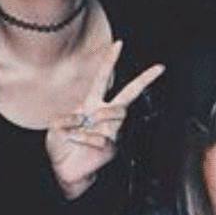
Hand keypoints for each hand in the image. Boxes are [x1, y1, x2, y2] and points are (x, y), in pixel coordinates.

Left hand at [46, 40, 164, 198]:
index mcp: (90, 104)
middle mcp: (104, 114)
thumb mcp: (56, 127)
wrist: (65, 170)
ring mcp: (111, 130)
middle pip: (129, 94)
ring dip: (92, 121)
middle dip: (144, 79)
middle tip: (159, 68)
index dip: (110, 61)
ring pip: (114, 113)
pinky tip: (79, 144)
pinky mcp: (111, 145)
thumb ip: (64, 118)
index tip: (118, 44)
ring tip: (76, 134)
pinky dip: (84, 139)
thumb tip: (80, 117)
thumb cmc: (62, 147)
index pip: (103, 79)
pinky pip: (100, 135)